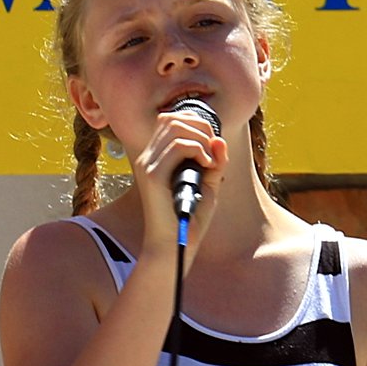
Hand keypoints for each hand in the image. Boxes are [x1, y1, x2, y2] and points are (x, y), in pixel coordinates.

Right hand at [131, 110, 227, 256]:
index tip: (212, 146)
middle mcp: (147, 158)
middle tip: (213, 153)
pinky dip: (199, 150)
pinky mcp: (153, 176)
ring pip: (175, 127)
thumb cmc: (189, 219)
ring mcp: (148, 165)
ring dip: (201, 138)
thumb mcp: (207, 185)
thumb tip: (219, 139)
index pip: (170, 119)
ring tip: (210, 161)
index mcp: (155, 158)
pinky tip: (206, 167)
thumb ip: (214, 162)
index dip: (195, 123)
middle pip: (172, 118)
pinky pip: (179, 146)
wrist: (174, 247)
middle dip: (200, 127)